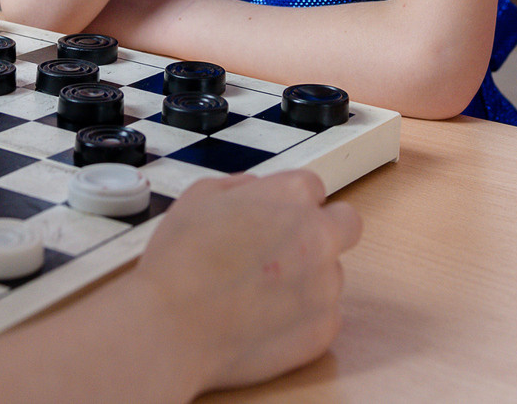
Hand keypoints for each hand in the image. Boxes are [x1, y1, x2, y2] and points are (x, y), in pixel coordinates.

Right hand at [133, 170, 361, 391]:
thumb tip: (256, 190)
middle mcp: (319, 236)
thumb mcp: (199, 196)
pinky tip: (263, 322)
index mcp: (292, 196)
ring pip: (331, 275)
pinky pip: (324, 317)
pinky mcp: (324, 329)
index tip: (276, 220)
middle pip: (346, 224)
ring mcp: (326, 285)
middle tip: (289, 251)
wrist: (170, 327)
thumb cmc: (178, 264)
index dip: (290, 205)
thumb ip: (240, 186)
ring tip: (259, 295)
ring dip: (306, 280)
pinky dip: (300, 319)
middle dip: (324, 232)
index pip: (314, 188)